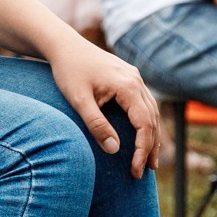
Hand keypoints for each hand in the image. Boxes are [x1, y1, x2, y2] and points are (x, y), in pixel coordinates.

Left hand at [44, 38, 160, 178]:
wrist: (64, 45)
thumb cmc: (68, 71)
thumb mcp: (79, 100)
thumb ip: (96, 124)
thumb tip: (114, 150)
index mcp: (127, 86)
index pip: (144, 124)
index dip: (142, 149)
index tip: (136, 170)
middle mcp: (136, 80)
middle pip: (152, 119)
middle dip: (151, 147)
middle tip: (146, 171)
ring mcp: (134, 77)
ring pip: (152, 111)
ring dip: (152, 135)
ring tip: (149, 159)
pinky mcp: (129, 77)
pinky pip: (144, 103)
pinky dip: (146, 122)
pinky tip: (142, 135)